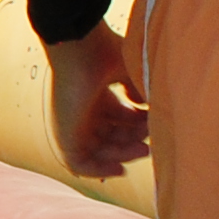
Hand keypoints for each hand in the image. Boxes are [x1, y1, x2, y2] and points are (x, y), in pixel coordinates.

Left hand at [47, 22, 149, 178]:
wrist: (81, 48)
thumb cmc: (105, 53)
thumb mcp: (130, 71)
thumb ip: (138, 90)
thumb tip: (145, 107)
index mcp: (97, 95)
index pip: (119, 119)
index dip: (138, 125)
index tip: (155, 121)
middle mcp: (84, 111)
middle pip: (111, 136)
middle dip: (133, 141)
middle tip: (150, 141)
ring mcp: (73, 124)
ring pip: (98, 151)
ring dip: (122, 154)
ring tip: (142, 150)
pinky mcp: (63, 135)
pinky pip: (77, 164)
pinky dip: (98, 170)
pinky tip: (119, 168)